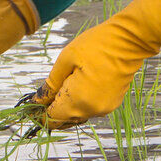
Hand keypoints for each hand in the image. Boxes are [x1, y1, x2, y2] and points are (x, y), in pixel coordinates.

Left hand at [30, 0, 160, 128]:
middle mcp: (92, 110)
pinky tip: (73, 89)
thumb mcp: (66, 60)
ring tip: (54, 92)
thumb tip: (37, 101)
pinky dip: (79, 103)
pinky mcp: (112, 103)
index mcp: (79, 101)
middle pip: (65, 119)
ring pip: (77, 115)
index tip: (30, 106)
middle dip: (51, 111)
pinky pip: (89, 108)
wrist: (129, 41)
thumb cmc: (96, 45)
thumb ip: (50, 84)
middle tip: (40, 98)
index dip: (39, 114)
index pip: (53, 117)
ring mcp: (104, 108)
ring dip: (65, 107)